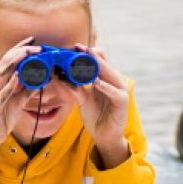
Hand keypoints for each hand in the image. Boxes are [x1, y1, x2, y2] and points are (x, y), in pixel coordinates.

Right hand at [0, 37, 40, 152]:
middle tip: (37, 47)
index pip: (9, 60)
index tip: (33, 40)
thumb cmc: (2, 118)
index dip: (20, 48)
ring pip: (2, 74)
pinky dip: (10, 85)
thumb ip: (27, 90)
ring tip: (28, 54)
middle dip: (21, 52)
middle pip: (6, 62)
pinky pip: (2, 93)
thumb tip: (41, 80)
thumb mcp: (18, 102)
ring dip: (16, 63)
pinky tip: (18, 78)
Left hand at [59, 44, 130, 164]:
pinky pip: (114, 92)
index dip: (89, 53)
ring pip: (111, 74)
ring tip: (87, 58)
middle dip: (91, 55)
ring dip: (99, 66)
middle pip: (105, 64)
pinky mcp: (123, 102)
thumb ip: (74, 87)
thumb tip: (59, 76)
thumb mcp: (82, 99)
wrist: (104, 136)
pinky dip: (105, 87)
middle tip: (79, 48)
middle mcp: (114, 82)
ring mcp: (120, 91)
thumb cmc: (95, 116)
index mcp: (105, 79)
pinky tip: (96, 82)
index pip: (99, 61)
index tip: (75, 47)